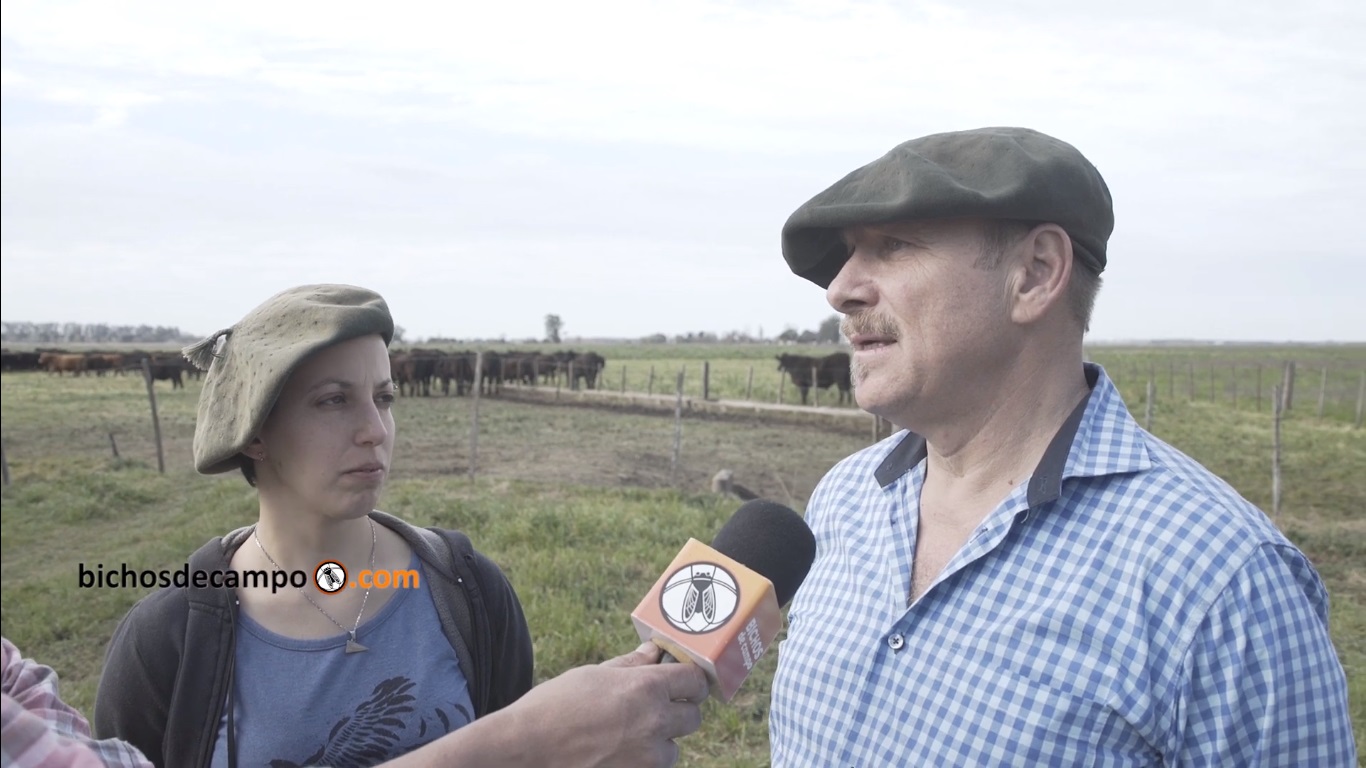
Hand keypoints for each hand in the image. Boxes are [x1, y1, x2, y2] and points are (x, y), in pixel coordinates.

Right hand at [515, 642, 709, 767]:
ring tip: (630, 733)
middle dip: (680, 710)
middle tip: (659, 706)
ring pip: (674, 747)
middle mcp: (655, 722)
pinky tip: (618, 751)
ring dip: (662, 740)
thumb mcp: (594, 674)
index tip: (684, 680)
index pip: (694, 681)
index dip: (691, 679)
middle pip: (694, 716)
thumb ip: (631, 664)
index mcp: (646, 687)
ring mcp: (647, 756)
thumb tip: (654, 652)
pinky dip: (644, 760)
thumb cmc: (555, 705)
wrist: (526, 748)